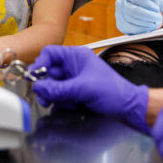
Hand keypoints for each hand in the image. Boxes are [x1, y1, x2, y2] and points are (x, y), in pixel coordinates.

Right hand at [30, 45, 150, 133]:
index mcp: (76, 56)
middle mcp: (73, 66)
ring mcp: (73, 79)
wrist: (128, 108)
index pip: (50, 53)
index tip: (35, 77)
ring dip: (56, 96)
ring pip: (52, 86)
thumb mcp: (83, 88)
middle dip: (47, 86)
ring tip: (67, 103)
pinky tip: (73, 106)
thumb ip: (59, 89)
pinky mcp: (75, 92)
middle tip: (47, 97)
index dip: (40, 64)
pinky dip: (62, 102)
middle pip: (48, 72)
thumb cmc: (113, 92)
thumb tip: (38, 88)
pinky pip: (59, 96)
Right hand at [115, 0, 162, 34]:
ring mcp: (119, 15)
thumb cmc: (147, 3)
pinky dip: (143, 29)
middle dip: (149, 15)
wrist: (140, 11)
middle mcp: (120, 3)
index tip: (157, 9)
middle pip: (134, 11)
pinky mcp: (121, 26)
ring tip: (155, 22)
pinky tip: (149, 27)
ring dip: (147, 23)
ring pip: (134, 21)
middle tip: (159, 18)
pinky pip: (132, 29)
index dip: (148, 5)